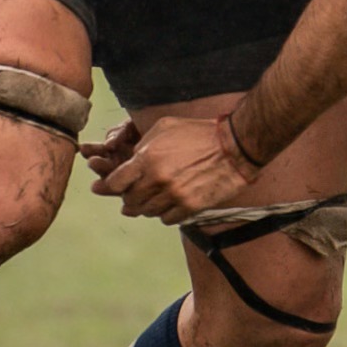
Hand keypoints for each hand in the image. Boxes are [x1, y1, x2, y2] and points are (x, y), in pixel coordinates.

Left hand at [90, 113, 260, 225]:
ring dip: (149, 205)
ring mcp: (174, 195)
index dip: (112, 185)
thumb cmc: (199, 133)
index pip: (115, 182)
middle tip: (137, 191)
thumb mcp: (165, 127)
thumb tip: (131, 159)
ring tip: (157, 196)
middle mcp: (157, 179)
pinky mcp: (189, 207)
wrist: (234, 147)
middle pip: (130, 200)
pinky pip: (167, 219)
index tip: (115, 185)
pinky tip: (172, 202)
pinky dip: (166, 213)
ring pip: (147, 211)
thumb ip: (143, 144)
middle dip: (131, 196)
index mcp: (148, 158)